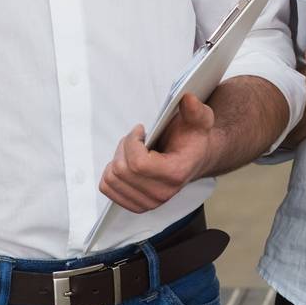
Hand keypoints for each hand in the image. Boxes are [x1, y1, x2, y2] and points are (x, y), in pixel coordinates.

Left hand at [99, 93, 214, 212]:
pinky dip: (110, 172)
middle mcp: (162, 194)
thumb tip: (188, 99)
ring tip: (132, 151)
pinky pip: (107, 188)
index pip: (138, 164)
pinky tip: (126, 163)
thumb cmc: (192, 139)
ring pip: (111, 178)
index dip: (132, 141)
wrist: (194, 159)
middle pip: (121, 170)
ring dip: (117, 158)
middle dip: (124, 147)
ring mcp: (148, 203)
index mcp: (175, 174)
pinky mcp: (136, 205)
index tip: (141, 130)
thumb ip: (195, 110)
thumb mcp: (198, 120)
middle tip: (136, 139)